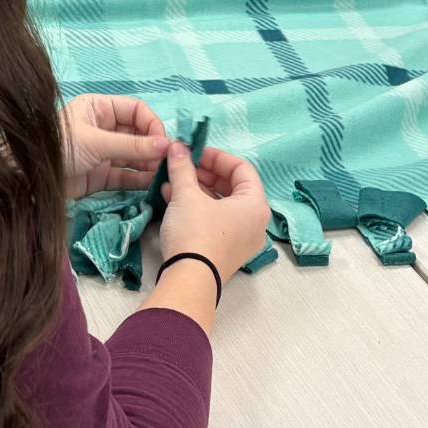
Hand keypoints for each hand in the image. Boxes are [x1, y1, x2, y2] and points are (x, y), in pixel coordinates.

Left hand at [60, 94, 168, 198]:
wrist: (29, 180)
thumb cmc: (59, 150)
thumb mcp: (96, 143)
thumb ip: (131, 145)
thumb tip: (166, 145)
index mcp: (99, 108)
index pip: (136, 110)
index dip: (152, 124)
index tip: (164, 143)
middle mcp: (103, 127)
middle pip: (138, 134)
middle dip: (153, 147)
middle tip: (167, 163)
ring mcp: (102, 152)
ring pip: (133, 156)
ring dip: (149, 164)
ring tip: (163, 176)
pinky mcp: (100, 175)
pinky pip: (125, 175)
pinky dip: (138, 180)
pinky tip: (152, 185)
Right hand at [157, 142, 269, 285]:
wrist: (189, 281)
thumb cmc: (196, 232)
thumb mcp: (186, 195)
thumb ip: (183, 168)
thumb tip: (177, 146)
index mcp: (255, 205)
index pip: (242, 168)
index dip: (216, 156)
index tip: (194, 152)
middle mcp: (255, 222)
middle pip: (232, 186)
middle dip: (204, 173)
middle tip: (183, 165)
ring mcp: (242, 240)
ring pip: (221, 204)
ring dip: (196, 189)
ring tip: (172, 180)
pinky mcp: (226, 252)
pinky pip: (215, 221)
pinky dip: (197, 208)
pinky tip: (172, 199)